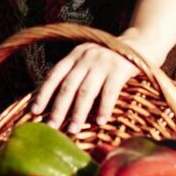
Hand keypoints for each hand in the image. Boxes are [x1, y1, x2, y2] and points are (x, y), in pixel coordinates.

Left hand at [31, 32, 158, 131]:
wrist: (140, 45)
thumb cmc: (110, 60)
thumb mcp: (89, 60)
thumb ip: (75, 74)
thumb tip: (54, 103)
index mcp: (75, 55)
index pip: (54, 75)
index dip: (43, 94)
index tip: (35, 112)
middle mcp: (86, 56)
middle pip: (68, 86)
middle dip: (58, 108)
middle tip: (52, 127)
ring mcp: (103, 62)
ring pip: (86, 91)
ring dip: (78, 113)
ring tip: (73, 130)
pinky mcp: (120, 69)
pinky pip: (109, 92)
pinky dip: (104, 108)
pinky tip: (100, 122)